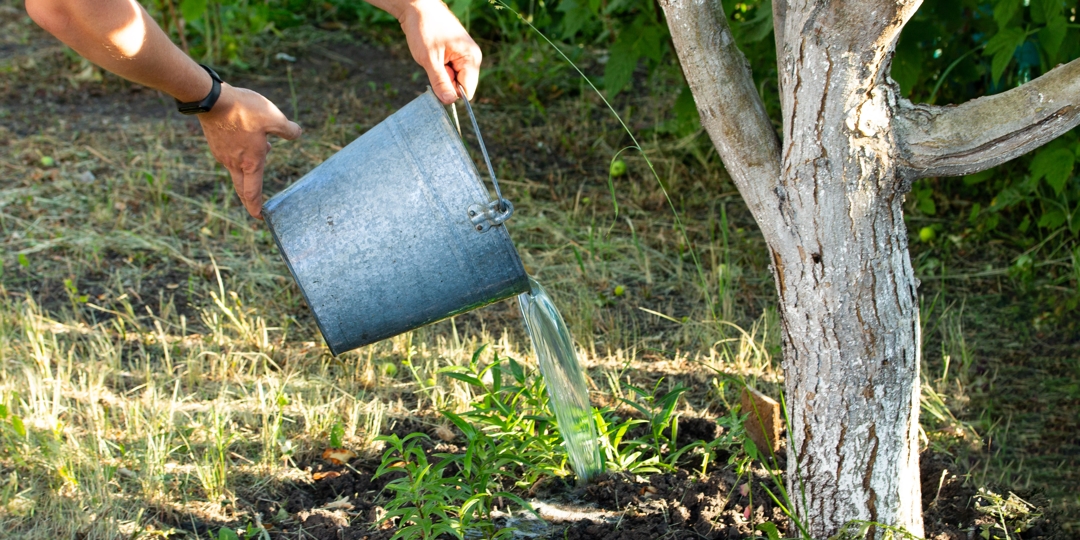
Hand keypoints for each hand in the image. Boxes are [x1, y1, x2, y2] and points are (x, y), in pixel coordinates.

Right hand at [198, 84, 301, 217]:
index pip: (253, 192)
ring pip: (238, 168)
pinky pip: (230, 156)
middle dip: (249, 200)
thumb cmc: (244, 110)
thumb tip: (297, 133)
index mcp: (251, 163)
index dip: (256, 207)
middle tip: (255, 209)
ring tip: (265, 149)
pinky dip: (241, 155)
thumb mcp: (274, 117)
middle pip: (242, 188)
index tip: (259, 217)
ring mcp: (222, 154)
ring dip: (250, 168)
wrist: (210, 99)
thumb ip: (288, 129)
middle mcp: (235, 163)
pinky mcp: (215, 144)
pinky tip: (249, 138)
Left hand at [397, 0, 481, 103]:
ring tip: (433, 57)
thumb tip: (449, 102)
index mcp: (471, 58)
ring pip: (453, 79)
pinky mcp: (456, 55)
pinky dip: (439, 68)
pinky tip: (434, 55)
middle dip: (445, 82)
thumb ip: (440, 82)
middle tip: (433, 65)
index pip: (467, 91)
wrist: (418, 6)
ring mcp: (464, 56)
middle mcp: (472, 58)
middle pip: (461, 86)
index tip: (437, 83)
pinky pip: (449, 71)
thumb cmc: (425, 28)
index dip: (451, 93)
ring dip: (440, 75)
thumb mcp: (429, 59)